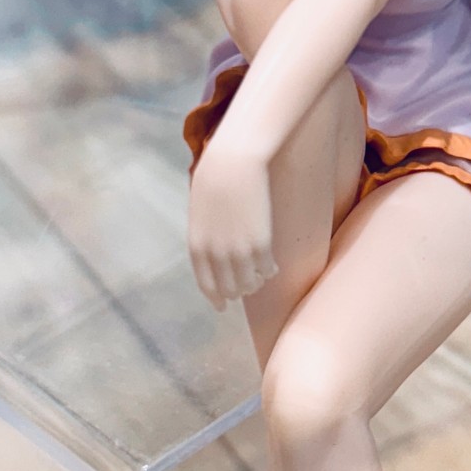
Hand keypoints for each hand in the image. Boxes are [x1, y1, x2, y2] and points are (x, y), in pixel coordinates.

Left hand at [188, 135, 277, 310]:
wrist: (232, 165)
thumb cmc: (214, 181)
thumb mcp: (200, 214)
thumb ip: (207, 238)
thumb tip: (218, 257)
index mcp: (197, 247)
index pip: (207, 285)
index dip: (216, 298)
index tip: (223, 306)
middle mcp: (216, 255)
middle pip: (230, 289)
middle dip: (238, 292)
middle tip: (247, 287)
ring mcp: (239, 252)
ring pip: (250, 284)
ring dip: (255, 283)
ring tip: (261, 276)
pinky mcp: (261, 244)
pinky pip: (267, 269)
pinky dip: (270, 270)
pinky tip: (272, 266)